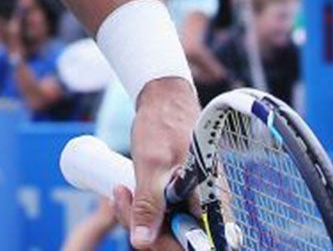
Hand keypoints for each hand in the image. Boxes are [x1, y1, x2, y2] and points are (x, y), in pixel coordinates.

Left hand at [117, 76, 198, 249]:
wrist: (163, 97)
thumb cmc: (163, 124)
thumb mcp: (152, 166)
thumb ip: (150, 205)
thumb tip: (143, 242)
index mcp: (211, 202)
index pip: (195, 245)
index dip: (165, 245)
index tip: (140, 231)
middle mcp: (208, 206)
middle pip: (178, 239)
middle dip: (144, 228)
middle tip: (121, 199)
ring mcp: (196, 200)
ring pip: (167, 227)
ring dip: (139, 217)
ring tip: (121, 191)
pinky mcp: (183, 195)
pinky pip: (164, 214)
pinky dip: (144, 208)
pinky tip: (128, 192)